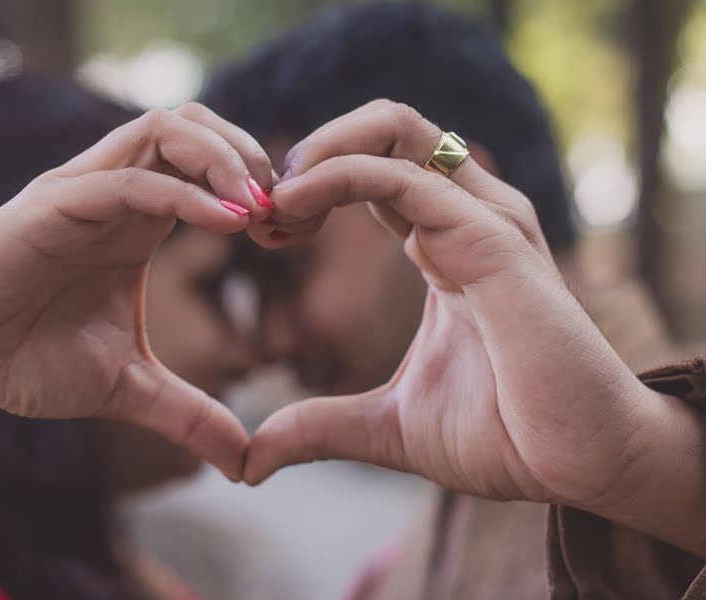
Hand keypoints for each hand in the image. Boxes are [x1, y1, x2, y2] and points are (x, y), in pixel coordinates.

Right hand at [0, 102, 272, 479]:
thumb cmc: (28, 362)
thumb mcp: (130, 389)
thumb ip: (189, 414)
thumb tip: (243, 463)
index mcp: (138, 223)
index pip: (208, 166)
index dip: (258, 187)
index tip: (292, 233)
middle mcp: (116, 196)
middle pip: (194, 126)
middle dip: (249, 155)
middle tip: (282, 210)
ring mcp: (84, 193)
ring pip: (162, 130)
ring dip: (222, 158)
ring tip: (258, 208)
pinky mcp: (50, 206)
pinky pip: (127, 178)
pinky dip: (183, 192)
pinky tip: (226, 224)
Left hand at [245, 100, 661, 508]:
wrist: (579, 464)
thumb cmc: (503, 435)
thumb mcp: (388, 426)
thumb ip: (320, 426)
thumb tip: (254, 458)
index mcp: (444, 243)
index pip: (372, 175)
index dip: (311, 191)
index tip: (267, 233)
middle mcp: (466, 217)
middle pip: (384, 129)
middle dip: (313, 151)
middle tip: (266, 208)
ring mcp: (483, 220)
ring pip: (396, 129)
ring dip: (320, 152)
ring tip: (276, 204)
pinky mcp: (492, 239)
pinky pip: (405, 176)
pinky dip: (338, 176)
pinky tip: (293, 208)